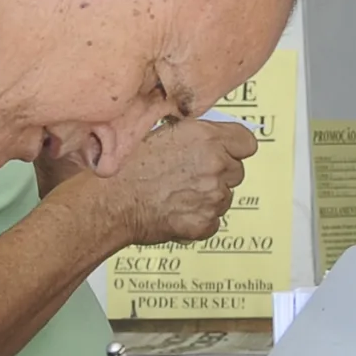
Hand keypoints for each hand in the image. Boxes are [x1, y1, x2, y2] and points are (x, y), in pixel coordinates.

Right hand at [66, 119, 255, 248]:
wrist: (108, 202)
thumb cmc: (123, 166)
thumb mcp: (154, 132)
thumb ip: (188, 134)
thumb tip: (201, 136)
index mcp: (205, 137)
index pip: (247, 142)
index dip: (234, 147)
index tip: (224, 150)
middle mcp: (215, 165)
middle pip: (237, 170)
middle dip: (219, 173)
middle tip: (189, 174)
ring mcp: (213, 197)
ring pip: (224, 197)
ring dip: (206, 196)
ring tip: (174, 193)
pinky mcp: (206, 223)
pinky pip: (212, 220)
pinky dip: (197, 218)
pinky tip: (173, 210)